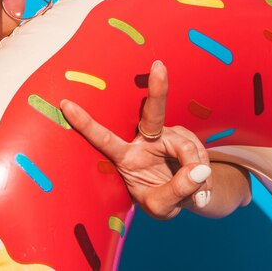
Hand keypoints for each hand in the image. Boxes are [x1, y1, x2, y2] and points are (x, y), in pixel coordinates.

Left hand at [61, 60, 211, 219]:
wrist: (185, 197)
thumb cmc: (161, 198)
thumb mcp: (162, 206)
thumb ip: (176, 191)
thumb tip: (199, 170)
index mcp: (125, 156)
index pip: (103, 139)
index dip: (84, 123)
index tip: (65, 104)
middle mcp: (145, 138)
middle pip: (152, 112)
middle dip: (157, 89)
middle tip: (158, 66)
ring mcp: (168, 135)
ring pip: (186, 147)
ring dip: (196, 172)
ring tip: (196, 194)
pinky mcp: (187, 138)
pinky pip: (200, 155)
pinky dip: (205, 174)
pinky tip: (202, 187)